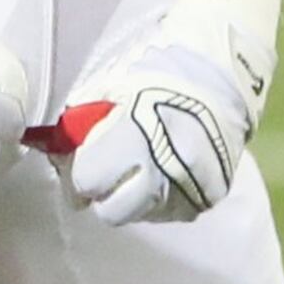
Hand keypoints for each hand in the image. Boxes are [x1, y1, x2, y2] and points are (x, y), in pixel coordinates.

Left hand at [56, 5, 273, 225]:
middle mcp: (163, 174)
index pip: (88, 180)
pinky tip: (165, 166)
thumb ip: (85, 121)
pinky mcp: (211, 198)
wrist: (225, 69)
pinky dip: (160, 196)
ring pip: (142, 215)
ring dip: (133, 196)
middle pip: (112, 212)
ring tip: (142, 161)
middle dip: (104, 192)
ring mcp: (190, 191)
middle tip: (107, 169)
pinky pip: (171, 211)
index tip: (83, 159)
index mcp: (135, 137)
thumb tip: (58, 150)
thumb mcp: (115, 84)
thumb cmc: (161, 69)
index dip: (80, 170)